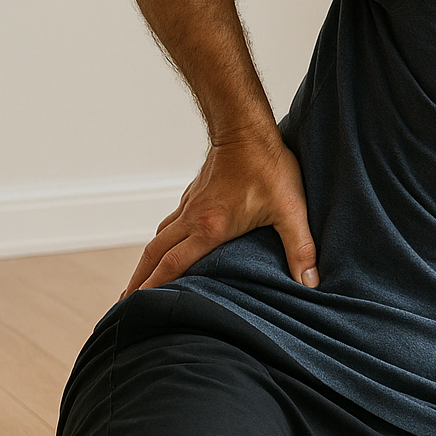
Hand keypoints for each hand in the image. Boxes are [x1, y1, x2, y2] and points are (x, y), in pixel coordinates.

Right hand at [123, 130, 318, 297]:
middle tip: (124, 305)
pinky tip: (164, 248)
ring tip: (137, 283)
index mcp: (210, 227)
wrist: (247, 127)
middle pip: (155, 255)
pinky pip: (170, 224)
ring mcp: (190, 205)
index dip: (153, 289)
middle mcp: (192, 218)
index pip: (173, 265)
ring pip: (158, 239)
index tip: (135, 308)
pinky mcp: (194, 195)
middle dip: (138, 282)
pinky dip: (161, 242)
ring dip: (146, 263)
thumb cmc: (269, 166)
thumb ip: (301, 248)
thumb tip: (310, 282)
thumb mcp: (290, 209)